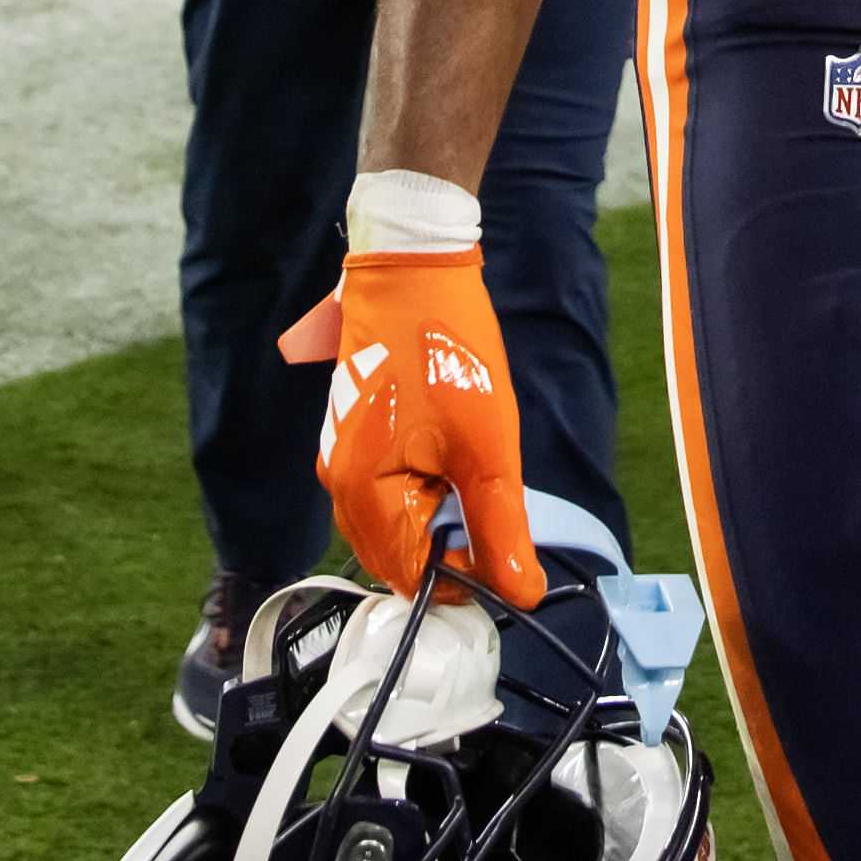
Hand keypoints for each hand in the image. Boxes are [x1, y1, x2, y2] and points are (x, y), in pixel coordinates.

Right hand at [282, 246, 545, 607]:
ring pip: (394, 524)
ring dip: (438, 520)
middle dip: (449, 552)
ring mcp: (342, 458)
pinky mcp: (356, 435)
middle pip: (397, 556)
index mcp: (361, 494)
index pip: (410, 578)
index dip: (462, 581)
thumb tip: (521, 594)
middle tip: (497, 518)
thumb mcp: (487, 448)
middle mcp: (339, 484)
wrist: (413, 266)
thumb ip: (500, 527)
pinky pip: (387, 491)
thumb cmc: (447, 351)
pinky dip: (423, 493)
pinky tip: (454, 461)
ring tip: (478, 481)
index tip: (505, 558)